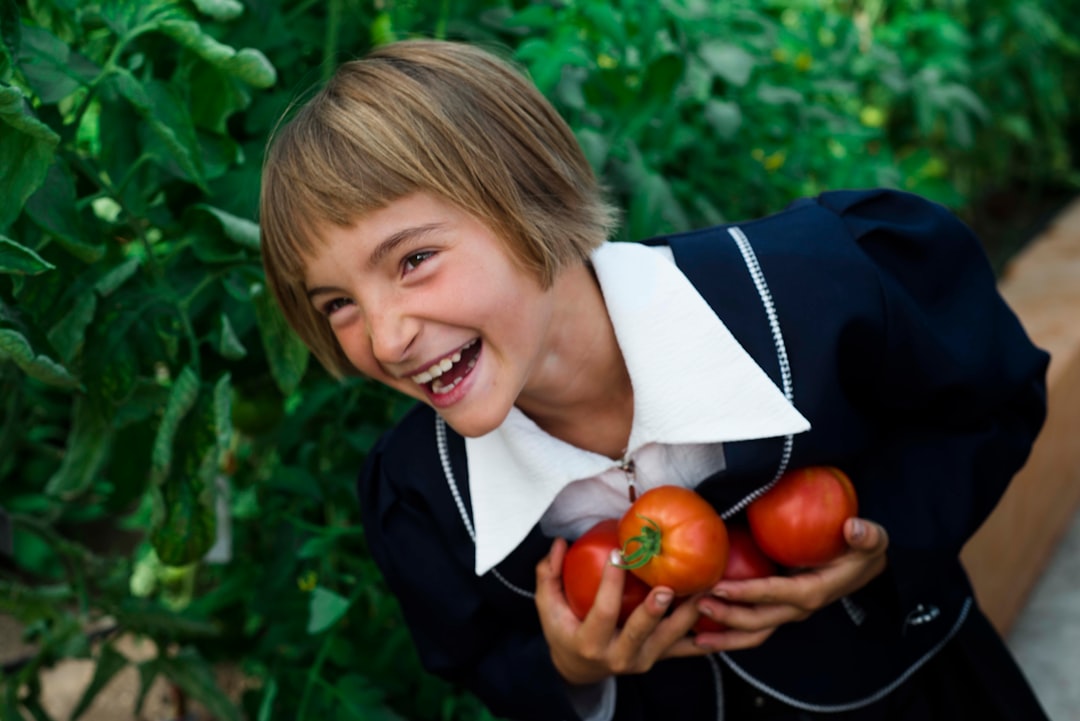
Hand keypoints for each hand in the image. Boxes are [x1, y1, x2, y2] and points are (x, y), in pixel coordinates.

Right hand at [534, 537, 708, 684]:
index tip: (617, 554)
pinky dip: (705, 633)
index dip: (609, 584)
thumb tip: (560, 542)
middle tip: (666, 586)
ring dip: (688, 614)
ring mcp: (642, 660)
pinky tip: (720, 612)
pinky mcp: (659, 659)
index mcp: (589, 642)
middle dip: (654, 610)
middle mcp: (618, 656)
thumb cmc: (564, 630)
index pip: (601, 612)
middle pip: (639, 632)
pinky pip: (686, 648)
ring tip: (703, 588)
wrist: (580, 669)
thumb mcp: (548, 607)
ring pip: (670, 639)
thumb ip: (549, 574)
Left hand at [694, 517, 888, 651]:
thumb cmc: (862, 549)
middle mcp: (799, 608)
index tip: (720, 586)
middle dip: (727, 616)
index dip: (749, 592)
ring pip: (754, 632)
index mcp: (815, 591)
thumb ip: (865, 535)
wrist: (865, 566)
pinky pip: (752, 625)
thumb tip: (852, 527)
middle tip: (696, 603)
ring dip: (724, 635)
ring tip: (693, 634)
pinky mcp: (779, 609)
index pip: (778, 594)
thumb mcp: (872, 539)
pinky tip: (702, 628)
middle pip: (759, 621)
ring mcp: (787, 612)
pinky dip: (728, 630)